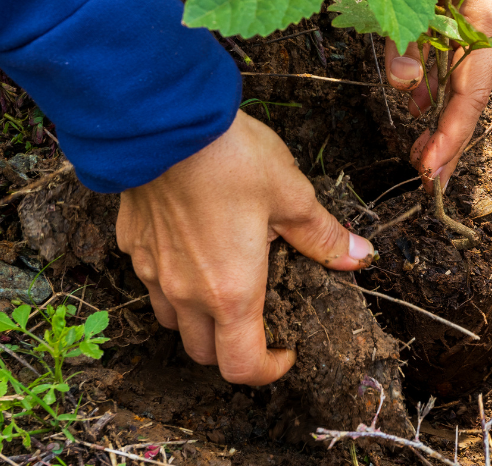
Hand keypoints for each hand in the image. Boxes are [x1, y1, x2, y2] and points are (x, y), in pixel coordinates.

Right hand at [116, 111, 373, 384]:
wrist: (162, 121)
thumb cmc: (230, 158)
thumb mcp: (291, 194)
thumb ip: (322, 235)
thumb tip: (360, 256)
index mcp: (231, 292)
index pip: (241, 366)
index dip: (267, 371)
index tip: (286, 352)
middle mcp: (186, 293)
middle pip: (203, 352)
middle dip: (233, 349)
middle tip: (260, 320)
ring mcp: (152, 270)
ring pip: (172, 320)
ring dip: (198, 319)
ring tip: (225, 285)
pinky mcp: (131, 243)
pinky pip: (151, 279)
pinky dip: (173, 280)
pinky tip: (192, 245)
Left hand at [387, 0, 491, 188]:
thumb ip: (402, 24)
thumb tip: (405, 85)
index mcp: (490, 8)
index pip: (471, 87)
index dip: (451, 133)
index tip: (430, 170)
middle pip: (477, 92)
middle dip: (452, 138)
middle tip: (426, 180)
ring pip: (472, 78)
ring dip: (447, 114)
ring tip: (422, 154)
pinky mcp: (491, 9)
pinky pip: (468, 56)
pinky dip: (448, 84)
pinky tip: (425, 107)